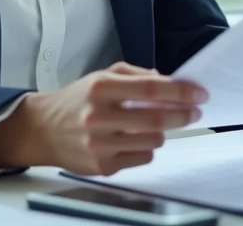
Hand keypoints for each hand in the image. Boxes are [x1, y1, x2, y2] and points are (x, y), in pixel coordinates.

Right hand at [0, 61, 207, 175]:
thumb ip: (136, 75)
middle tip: (194, 112)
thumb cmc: (78, 99)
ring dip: (162, 132)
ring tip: (153, 124)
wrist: (43, 129)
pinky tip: (134, 140)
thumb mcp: (102, 75)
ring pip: (153, 141)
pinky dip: (146, 149)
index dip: (180, 92)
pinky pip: (142, 158)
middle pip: (156, 119)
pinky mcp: (102, 166)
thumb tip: (170, 82)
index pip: (150, 89)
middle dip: (183, 115)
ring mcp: (99, 144)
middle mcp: (98, 116)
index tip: (199, 94)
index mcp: (100, 88)